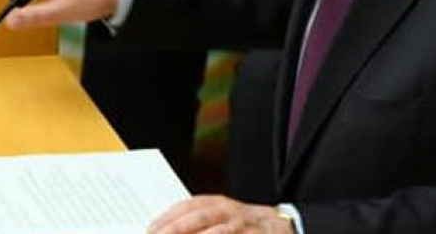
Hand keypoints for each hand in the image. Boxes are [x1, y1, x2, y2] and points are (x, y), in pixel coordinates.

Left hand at [149, 196, 292, 233]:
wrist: (284, 228)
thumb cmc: (245, 225)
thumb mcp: (223, 217)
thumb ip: (199, 222)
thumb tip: (165, 230)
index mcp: (219, 204)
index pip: (189, 206)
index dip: (168, 217)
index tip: (151, 229)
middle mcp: (231, 213)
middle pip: (200, 218)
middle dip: (175, 230)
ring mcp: (244, 228)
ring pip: (218, 232)